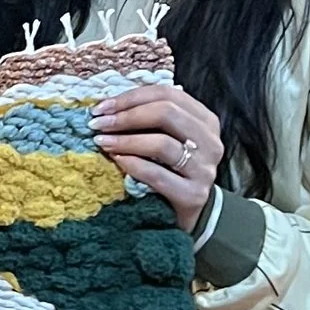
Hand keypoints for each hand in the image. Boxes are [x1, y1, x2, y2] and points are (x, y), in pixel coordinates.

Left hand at [92, 82, 223, 228]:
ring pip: (162, 144)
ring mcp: (204, 169)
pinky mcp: (193, 195)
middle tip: (98, 124)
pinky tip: (117, 161)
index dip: (132, 97)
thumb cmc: (172, 171)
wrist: (189, 214)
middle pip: (166, 113)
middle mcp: (210, 142)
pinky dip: (133, 165)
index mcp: (205, 121)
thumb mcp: (168, 139)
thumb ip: (148, 120)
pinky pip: (157, 175)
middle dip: (126, 116)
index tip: (102, 107)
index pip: (168, 95)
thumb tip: (107, 105)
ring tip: (103, 142)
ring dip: (126, 140)